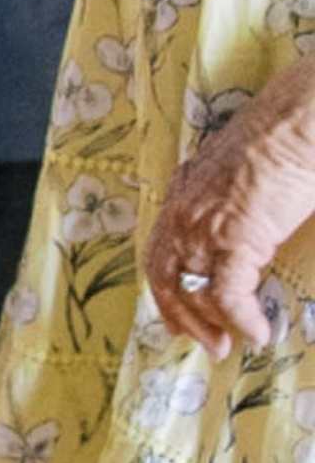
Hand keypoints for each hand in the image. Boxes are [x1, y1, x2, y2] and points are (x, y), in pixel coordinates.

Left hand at [146, 82, 314, 351]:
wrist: (302, 118)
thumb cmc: (287, 136)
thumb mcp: (246, 171)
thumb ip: (236, 199)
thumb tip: (254, 222)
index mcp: (185, 190)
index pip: (160, 252)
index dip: (168, 290)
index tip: (180, 317)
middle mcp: (184, 209)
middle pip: (167, 278)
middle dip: (184, 317)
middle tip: (208, 344)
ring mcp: (204, 224)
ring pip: (193, 290)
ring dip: (212, 325)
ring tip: (233, 344)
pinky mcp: (233, 236)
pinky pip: (226, 293)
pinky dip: (241, 319)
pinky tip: (258, 333)